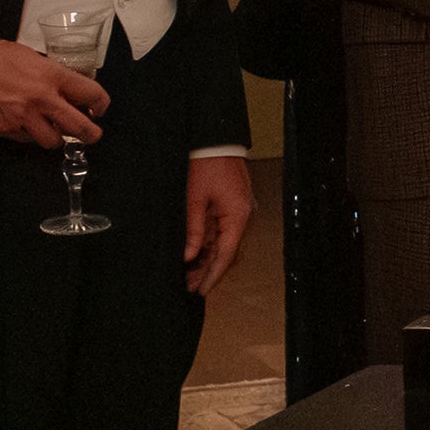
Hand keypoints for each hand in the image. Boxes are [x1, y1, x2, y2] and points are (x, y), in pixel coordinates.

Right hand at [0, 34, 108, 146]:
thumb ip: (48, 73)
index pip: (93, 95)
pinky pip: (26, 141)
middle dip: (91, 134)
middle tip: (90, 133)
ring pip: (53, 141)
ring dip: (55, 137)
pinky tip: (24, 125)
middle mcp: (41, 99)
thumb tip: (65, 87)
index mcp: (51, 75)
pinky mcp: (4, 129)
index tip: (98, 109)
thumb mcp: (27, 55)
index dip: (101, 105)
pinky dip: (29, 136)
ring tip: (51, 129)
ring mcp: (22, 117)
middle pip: (82, 128)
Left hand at [181, 153, 253, 292]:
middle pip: (226, 252)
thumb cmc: (205, 163)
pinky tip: (195, 254)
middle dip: (208, 270)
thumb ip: (193, 229)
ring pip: (223, 243)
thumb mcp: (194, 198)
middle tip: (188, 286)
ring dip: (207, 258)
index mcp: (236, 215)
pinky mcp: (230, 206)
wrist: (214, 139)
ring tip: (188, 273)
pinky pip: (220, 231)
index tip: (200, 291)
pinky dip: (208, 244)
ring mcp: (237, 211)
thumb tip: (190, 255)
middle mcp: (241, 216)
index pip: (225, 254)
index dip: (212, 275)